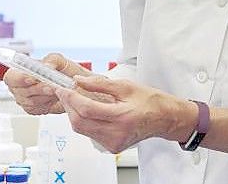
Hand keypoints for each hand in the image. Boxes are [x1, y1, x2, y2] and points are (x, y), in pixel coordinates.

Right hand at [3, 53, 90, 114]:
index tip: (33, 79)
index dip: (20, 79)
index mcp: (20, 71)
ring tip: (57, 91)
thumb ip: (52, 60)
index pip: (11, 77)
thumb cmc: (64, 71)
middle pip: (21, 91)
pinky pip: (38, 108)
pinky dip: (49, 103)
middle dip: (38, 89)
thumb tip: (46, 66)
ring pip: (31, 101)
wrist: (76, 84)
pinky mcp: (33, 109)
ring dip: (46, 96)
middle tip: (51, 87)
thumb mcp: (60, 60)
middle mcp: (19, 87)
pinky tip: (56, 98)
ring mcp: (25, 99)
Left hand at [54, 76, 197, 153]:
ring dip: (75, 114)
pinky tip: (89, 111)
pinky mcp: (112, 147)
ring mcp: (113, 143)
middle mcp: (116, 133)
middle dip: (68, 106)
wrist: (164, 118)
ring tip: (75, 100)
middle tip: (64, 93)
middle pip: (80, 122)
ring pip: (82, 130)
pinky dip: (85, 122)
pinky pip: (90, 134)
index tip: (62, 88)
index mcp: (122, 117)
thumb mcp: (126, 86)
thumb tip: (79, 81)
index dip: (70, 98)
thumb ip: (100, 84)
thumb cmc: (150, 101)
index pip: (86, 109)